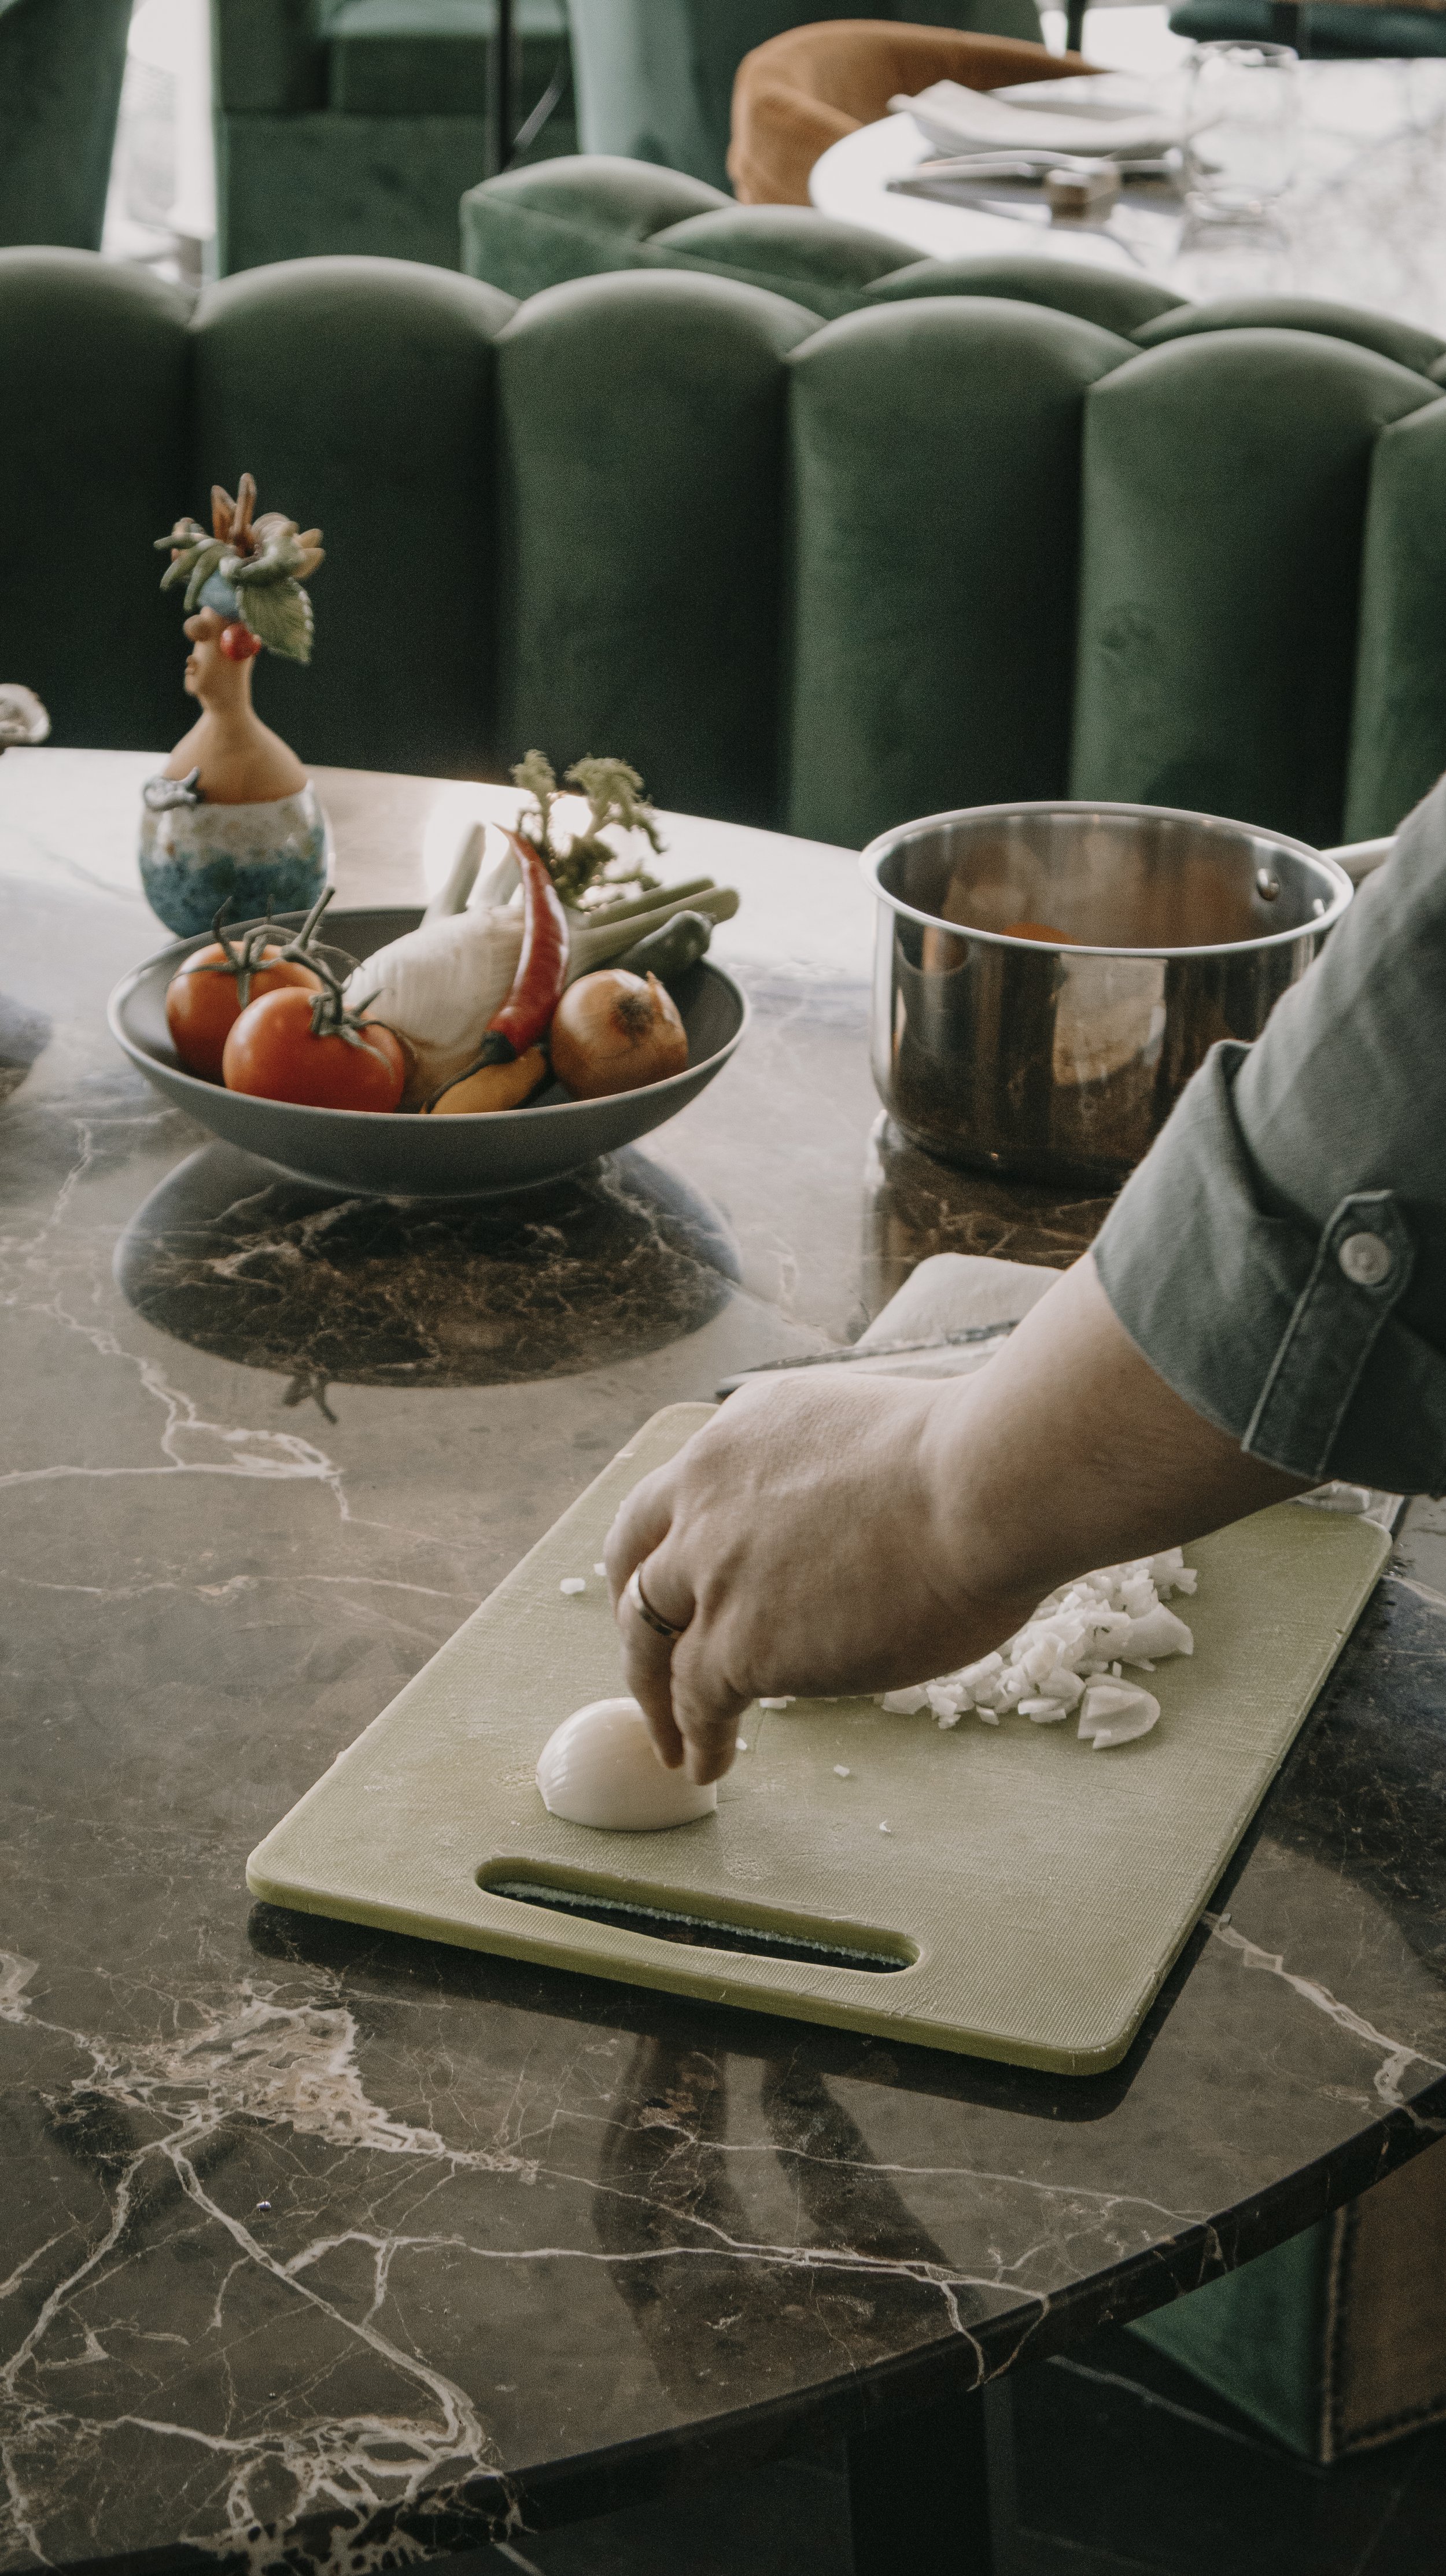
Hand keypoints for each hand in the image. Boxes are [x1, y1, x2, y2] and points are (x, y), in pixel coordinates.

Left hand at [606, 1258, 1304, 1788]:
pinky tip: (706, 1764)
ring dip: (655, 1692)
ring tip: (670, 1738)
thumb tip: (879, 1520)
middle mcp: (709, 1489)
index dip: (669, 1539)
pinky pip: (695, 1702)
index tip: (671, 1573)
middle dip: (639, 1614)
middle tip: (649, 1659)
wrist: (986, 1488)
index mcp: (748, 1429)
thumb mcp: (878, 1434)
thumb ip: (845, 1475)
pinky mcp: (737, 1644)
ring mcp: (713, 1568)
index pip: (683, 1489)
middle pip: (640, 1561)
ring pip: (648, 1636)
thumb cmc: (983, 1461)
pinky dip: (696, 1737)